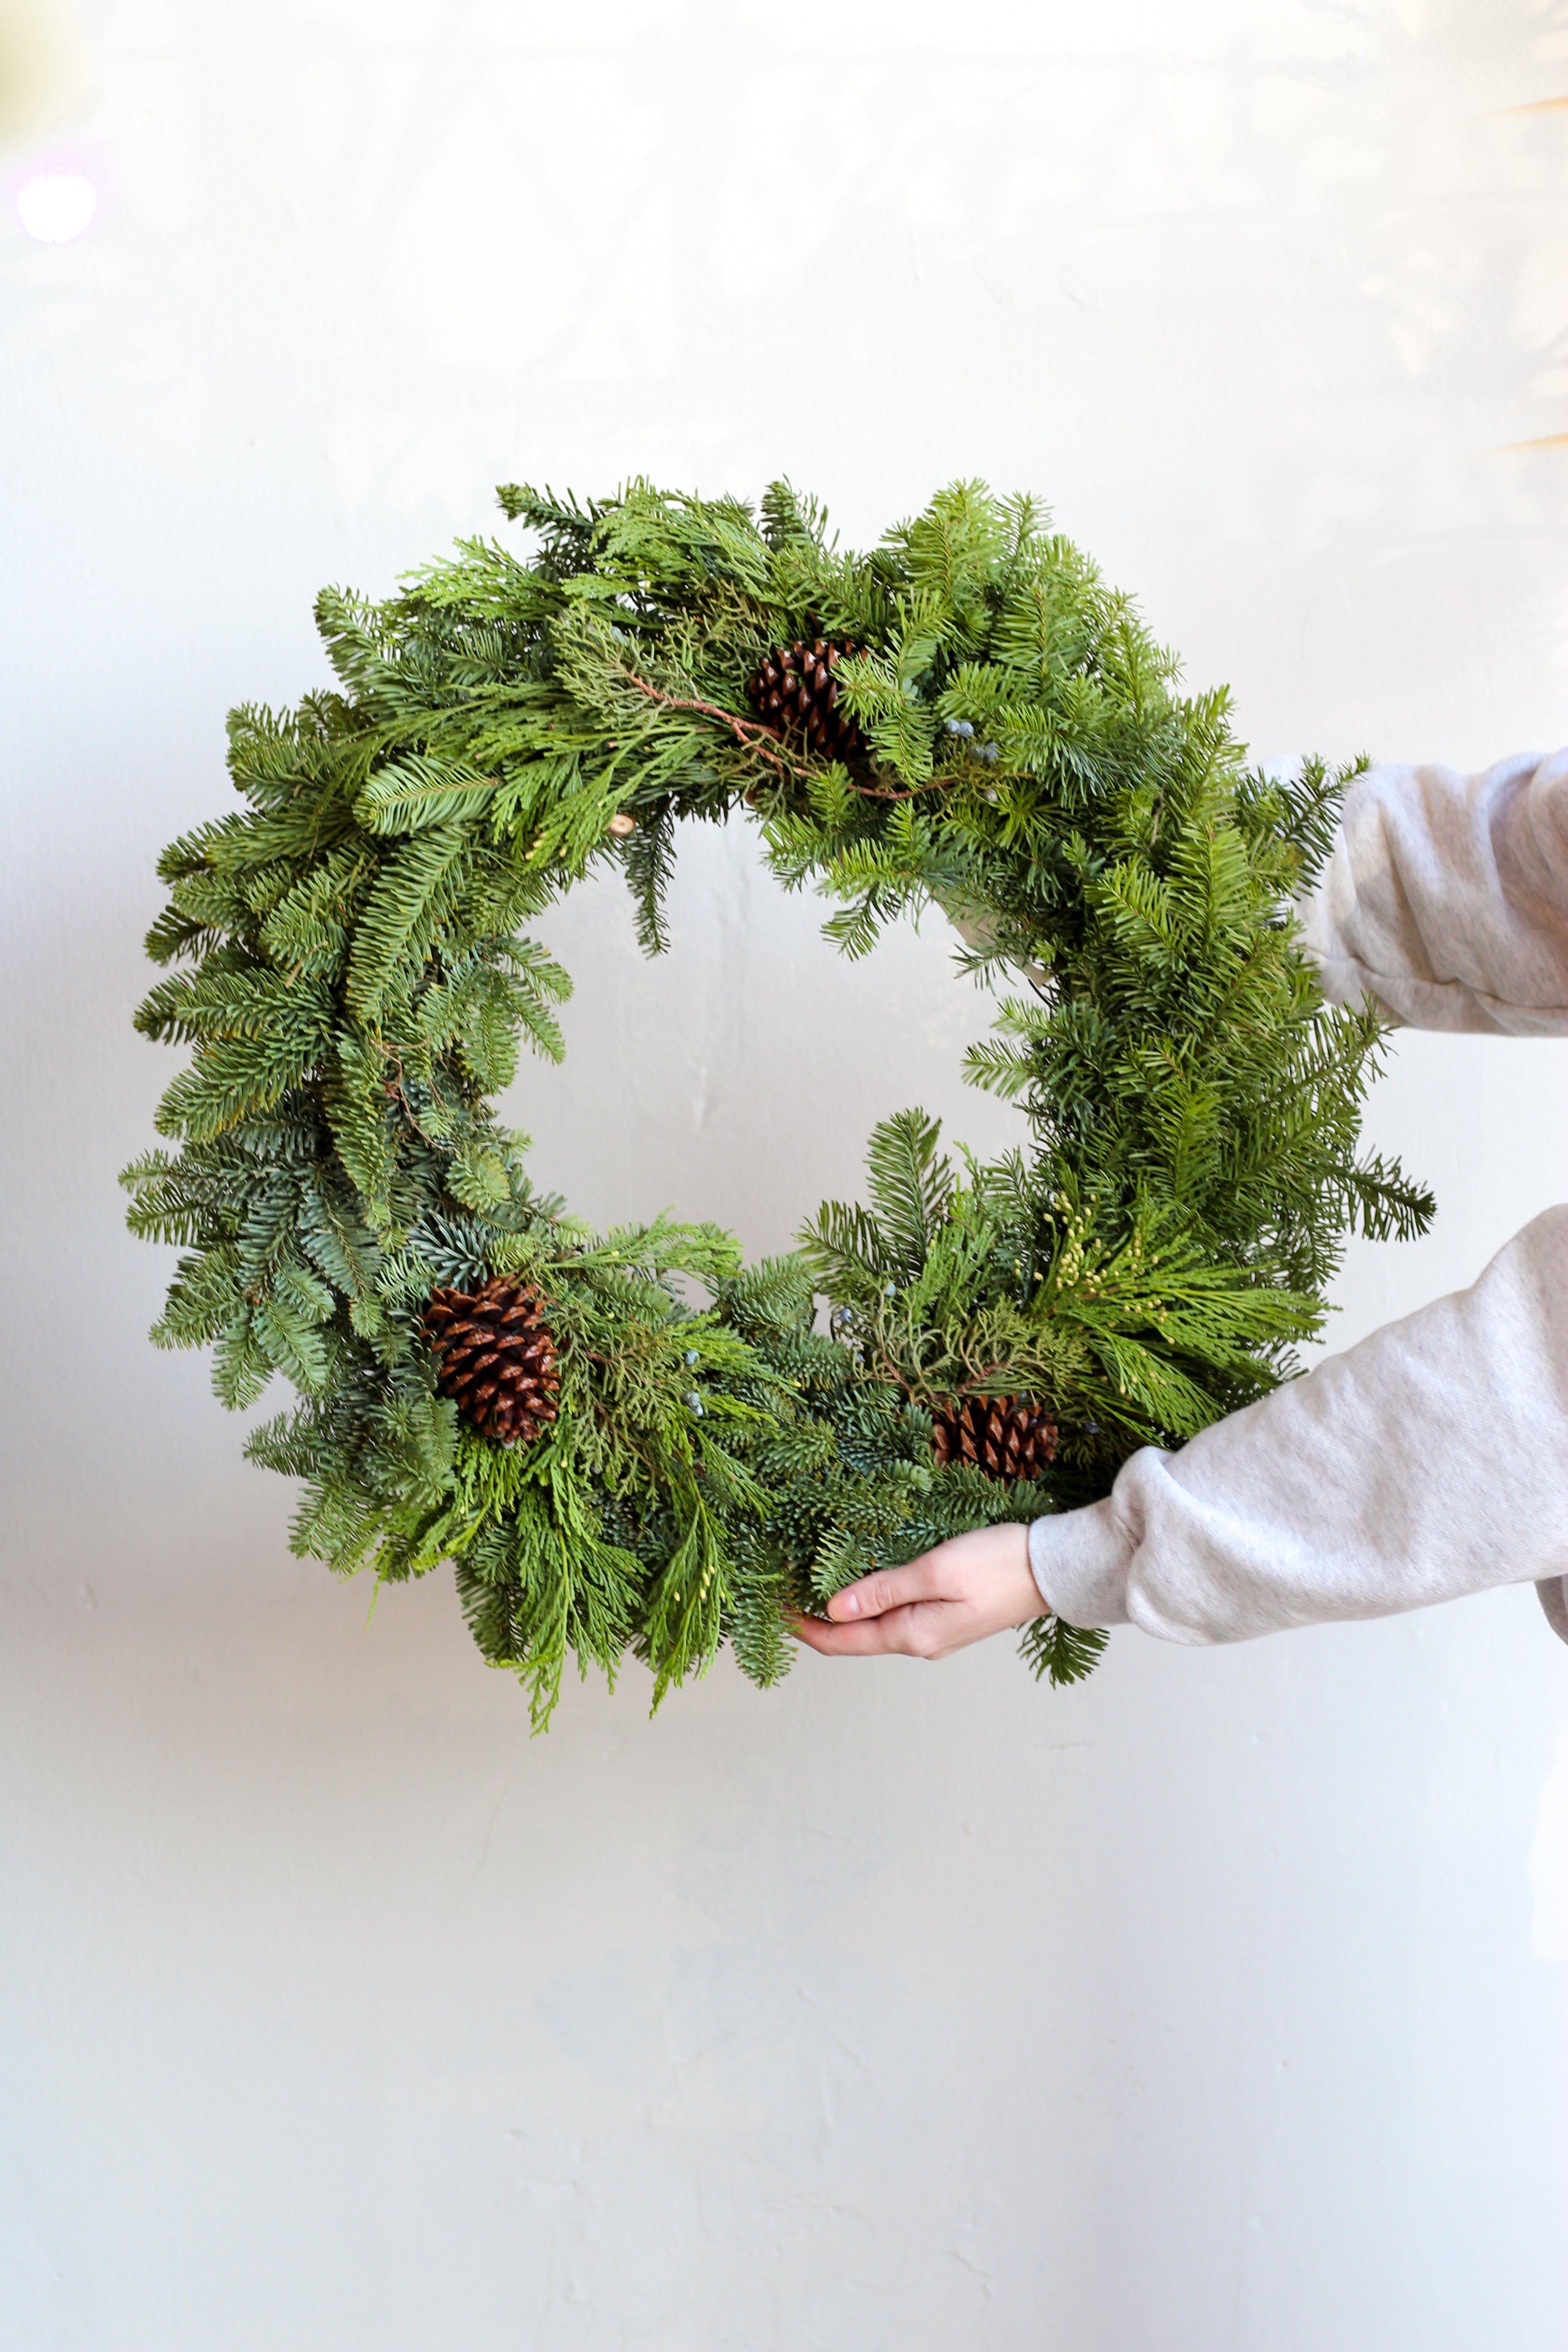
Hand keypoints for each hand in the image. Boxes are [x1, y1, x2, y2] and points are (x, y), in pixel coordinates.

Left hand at [790, 1520, 1044, 1661]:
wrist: (1056, 1568)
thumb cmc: (999, 1564)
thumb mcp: (934, 1571)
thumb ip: (882, 1589)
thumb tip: (833, 1608)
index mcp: (913, 1635)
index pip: (840, 1640)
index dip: (801, 1627)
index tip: (770, 1607)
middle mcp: (921, 1642)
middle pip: (854, 1637)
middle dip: (816, 1619)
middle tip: (782, 1591)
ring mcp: (937, 1632)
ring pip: (875, 1626)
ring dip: (844, 1610)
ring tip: (812, 1584)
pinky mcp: (950, 1616)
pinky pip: (897, 1615)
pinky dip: (870, 1602)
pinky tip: (861, 1581)